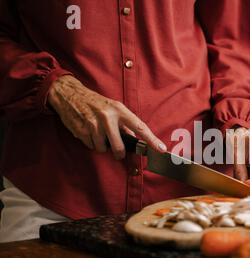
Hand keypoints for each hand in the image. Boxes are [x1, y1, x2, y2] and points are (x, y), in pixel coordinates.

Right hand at [48, 75, 166, 158]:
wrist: (69, 94)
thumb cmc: (95, 102)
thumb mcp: (113, 107)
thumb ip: (125, 123)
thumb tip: (135, 139)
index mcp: (119, 110)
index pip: (139, 127)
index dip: (151, 140)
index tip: (161, 149)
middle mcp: (107, 117)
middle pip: (119, 146)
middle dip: (119, 152)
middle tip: (118, 152)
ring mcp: (93, 124)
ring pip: (102, 148)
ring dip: (101, 145)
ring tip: (97, 133)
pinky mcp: (81, 130)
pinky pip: (90, 145)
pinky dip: (90, 142)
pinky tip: (88, 131)